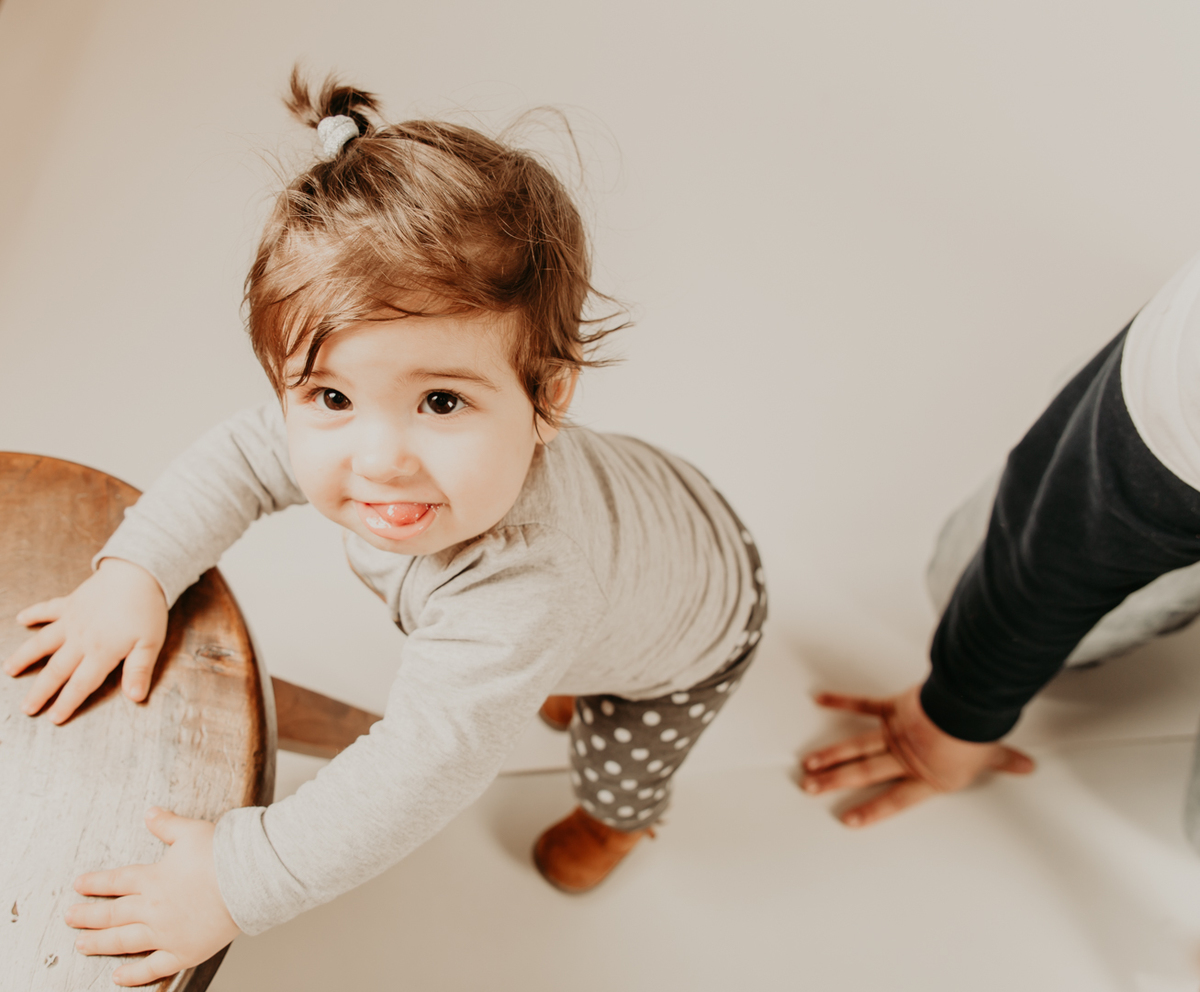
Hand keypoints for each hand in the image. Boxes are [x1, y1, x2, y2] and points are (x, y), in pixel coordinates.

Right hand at [3, 557, 167, 722]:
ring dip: (25, 656)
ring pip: (42, 642)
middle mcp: (81, 639)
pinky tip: (21, 619)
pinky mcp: (71, 602)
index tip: (53, 718)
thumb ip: (139, 671)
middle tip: (26, 708)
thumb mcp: (150, 644)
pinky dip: (34, 614)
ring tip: (10, 670)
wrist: (139, 572)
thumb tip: (135, 697)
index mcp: (102, 652)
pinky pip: (48, 609)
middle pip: (57, 670)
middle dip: (40, 691)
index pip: (81, 684)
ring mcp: (72, 620)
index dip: (67, 702)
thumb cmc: (147, 609)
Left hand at [67, 808, 239, 986]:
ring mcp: (165, 933)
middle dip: (87, 915)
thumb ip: (167, 825)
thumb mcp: (191, 831)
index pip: (116, 881)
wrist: (248, 879)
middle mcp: (153, 908)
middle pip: (112, 913)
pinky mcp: (182, 951)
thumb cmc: (223, 855)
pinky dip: (133, 974)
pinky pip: (151, 967)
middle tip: (70, 917)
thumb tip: (150, 813)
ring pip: (123, 940)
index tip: (78, 885)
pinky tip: (118, 976)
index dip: (95, 883)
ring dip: (99, 943)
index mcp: (153, 878)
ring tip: (81, 945)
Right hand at [799, 685, 1034, 826]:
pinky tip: (821, 699)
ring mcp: (895, 732)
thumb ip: (1004, 762)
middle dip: (835, 781)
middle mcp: (905, 757)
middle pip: (864, 772)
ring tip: (808, 764)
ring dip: (830, 756)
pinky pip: (863, 705)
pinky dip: (841, 701)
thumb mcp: (992, 752)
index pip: (895, 798)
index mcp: (927, 775)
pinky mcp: (893, 707)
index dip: (872, 809)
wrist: (967, 706)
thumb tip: (1026, 767)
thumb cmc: (976, 731)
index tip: (850, 819)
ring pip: (857, 747)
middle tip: (811, 788)